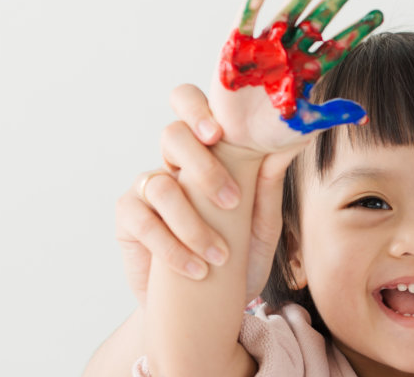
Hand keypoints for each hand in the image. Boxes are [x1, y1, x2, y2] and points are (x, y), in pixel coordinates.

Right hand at [115, 89, 294, 302]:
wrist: (203, 307)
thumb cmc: (235, 260)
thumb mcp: (259, 227)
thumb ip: (268, 187)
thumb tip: (286, 144)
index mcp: (206, 152)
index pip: (192, 106)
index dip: (197, 109)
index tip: (218, 133)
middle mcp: (173, 162)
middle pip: (172, 134)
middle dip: (201, 163)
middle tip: (229, 198)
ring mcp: (147, 186)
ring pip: (161, 183)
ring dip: (195, 224)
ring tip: (221, 256)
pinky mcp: (128, 216)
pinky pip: (143, 221)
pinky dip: (173, 248)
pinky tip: (196, 269)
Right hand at [216, 0, 382, 147]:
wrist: (241, 140)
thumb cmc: (275, 130)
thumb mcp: (306, 124)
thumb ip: (331, 115)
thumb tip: (363, 114)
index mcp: (309, 68)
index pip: (338, 45)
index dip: (357, 30)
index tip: (378, 14)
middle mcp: (291, 52)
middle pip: (316, 23)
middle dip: (332, 3)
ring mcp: (266, 48)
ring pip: (287, 17)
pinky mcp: (237, 50)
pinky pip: (245, 25)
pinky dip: (251, 9)